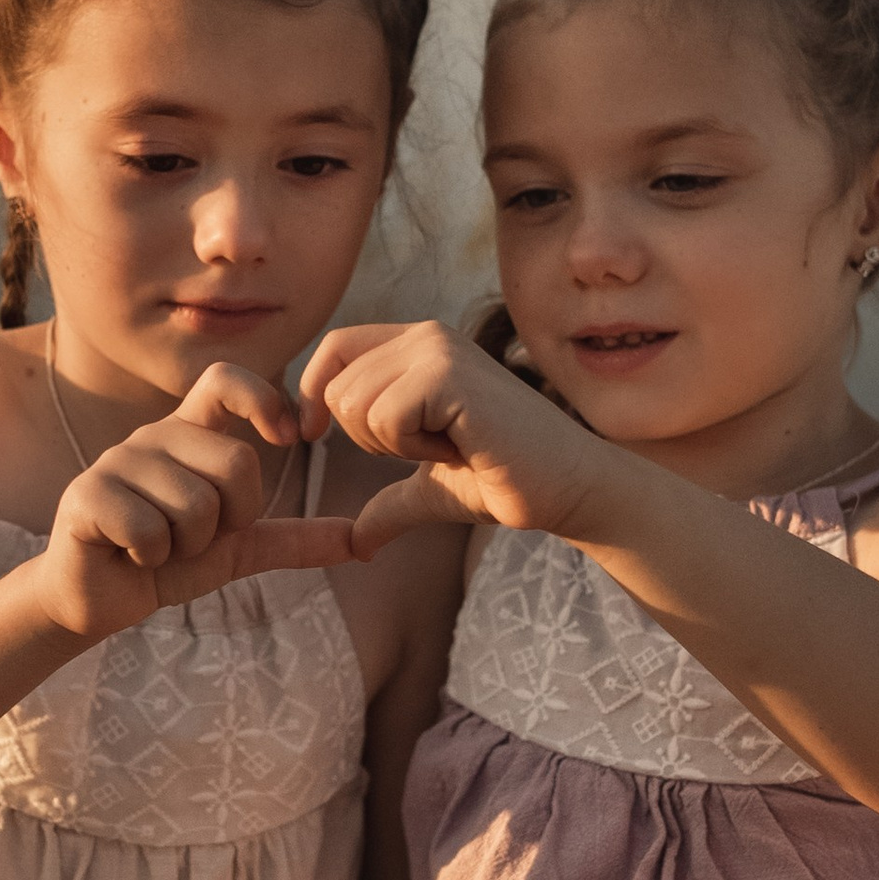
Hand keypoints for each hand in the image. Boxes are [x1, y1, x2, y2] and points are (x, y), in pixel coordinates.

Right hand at [34, 365, 356, 642]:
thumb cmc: (165, 565)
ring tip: (159, 548)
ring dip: (187, 547)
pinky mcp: (87, 496)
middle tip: (194, 537)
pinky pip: (151, 529)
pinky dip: (151, 557)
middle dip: (231, 520)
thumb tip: (358, 541)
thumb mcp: (238, 552)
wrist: (96, 601)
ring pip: (195, 504)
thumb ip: (292, 539)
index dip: (263, 399)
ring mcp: (116, 463)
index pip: (226, 379)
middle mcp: (153, 437)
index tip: (288, 439)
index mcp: (188, 436)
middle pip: (235, 463)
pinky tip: (131, 555)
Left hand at [302, 322, 613, 551]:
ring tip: (450, 444)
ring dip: (394, 445)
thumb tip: (354, 544)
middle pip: (337, 388)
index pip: (335, 349)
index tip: (312, 434)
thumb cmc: (505, 481)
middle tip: (431, 447)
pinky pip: (386, 417)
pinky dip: (415, 448)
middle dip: (366, 438)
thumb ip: (389, 504)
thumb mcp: (432, 489)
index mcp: (419, 346)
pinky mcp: (451, 375)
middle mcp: (427, 335)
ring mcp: (440, 350)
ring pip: (355, 404)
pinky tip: (461, 445)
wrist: (566, 487)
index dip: (312, 392)